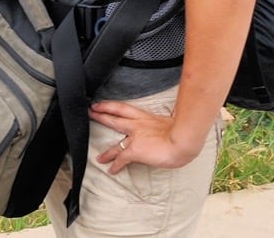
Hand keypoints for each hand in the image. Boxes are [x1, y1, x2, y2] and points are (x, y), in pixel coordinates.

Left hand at [89, 100, 203, 173]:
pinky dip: (115, 165)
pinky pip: (121, 159)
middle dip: (101, 115)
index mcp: (146, 116)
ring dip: (106, 152)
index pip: (123, 108)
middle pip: (114, 118)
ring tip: (98, 158)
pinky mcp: (135, 150)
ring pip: (116, 143)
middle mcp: (138, 124)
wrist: (183, 140)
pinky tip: (111, 170)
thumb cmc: (183, 133)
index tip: (100, 104)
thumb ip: (164, 126)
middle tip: (90, 112)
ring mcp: (135, 137)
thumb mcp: (172, 123)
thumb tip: (167, 130)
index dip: (110, 105)